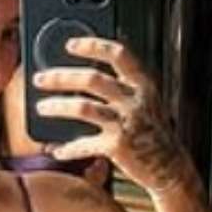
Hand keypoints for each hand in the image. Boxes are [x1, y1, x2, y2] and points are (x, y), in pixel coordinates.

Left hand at [32, 37, 185, 192]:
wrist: (170, 167)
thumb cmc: (153, 132)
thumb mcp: (147, 102)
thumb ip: (125, 86)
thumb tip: (88, 73)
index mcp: (143, 85)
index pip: (119, 55)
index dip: (93, 46)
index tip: (70, 45)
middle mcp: (135, 100)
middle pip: (92, 79)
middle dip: (62, 77)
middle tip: (40, 78)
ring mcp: (126, 123)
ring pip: (83, 108)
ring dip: (58, 107)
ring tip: (41, 107)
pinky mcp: (117, 146)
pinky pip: (85, 144)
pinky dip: (69, 148)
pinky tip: (58, 150)